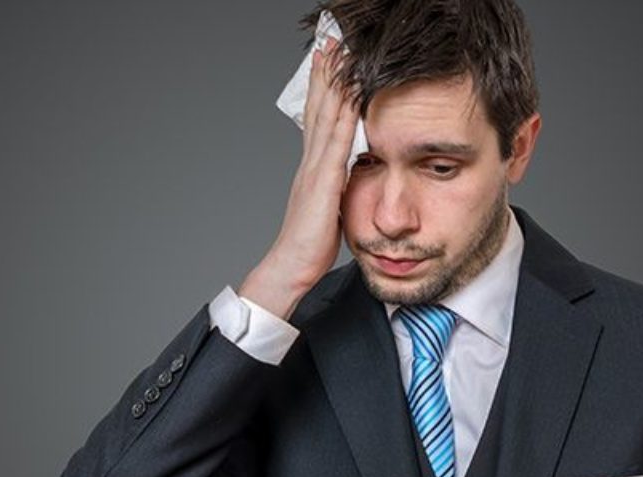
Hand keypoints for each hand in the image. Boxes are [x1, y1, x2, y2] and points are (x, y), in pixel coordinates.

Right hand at [241, 38, 360, 318]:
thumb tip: (350, 180)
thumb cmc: (308, 246)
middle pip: (318, 108)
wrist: (290, 267)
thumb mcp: (329, 209)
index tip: (328, 63)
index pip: (318, 120)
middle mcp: (310, 162)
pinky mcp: (322, 183)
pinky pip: (337, 143)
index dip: (323, 90)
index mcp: (312, 169)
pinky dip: (344, 116)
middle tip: (330, 43)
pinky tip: (352, 96)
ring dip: (333, 84)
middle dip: (325, 75)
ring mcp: (314, 170)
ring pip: (325, 117)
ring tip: (338, 55)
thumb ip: (338, 189)